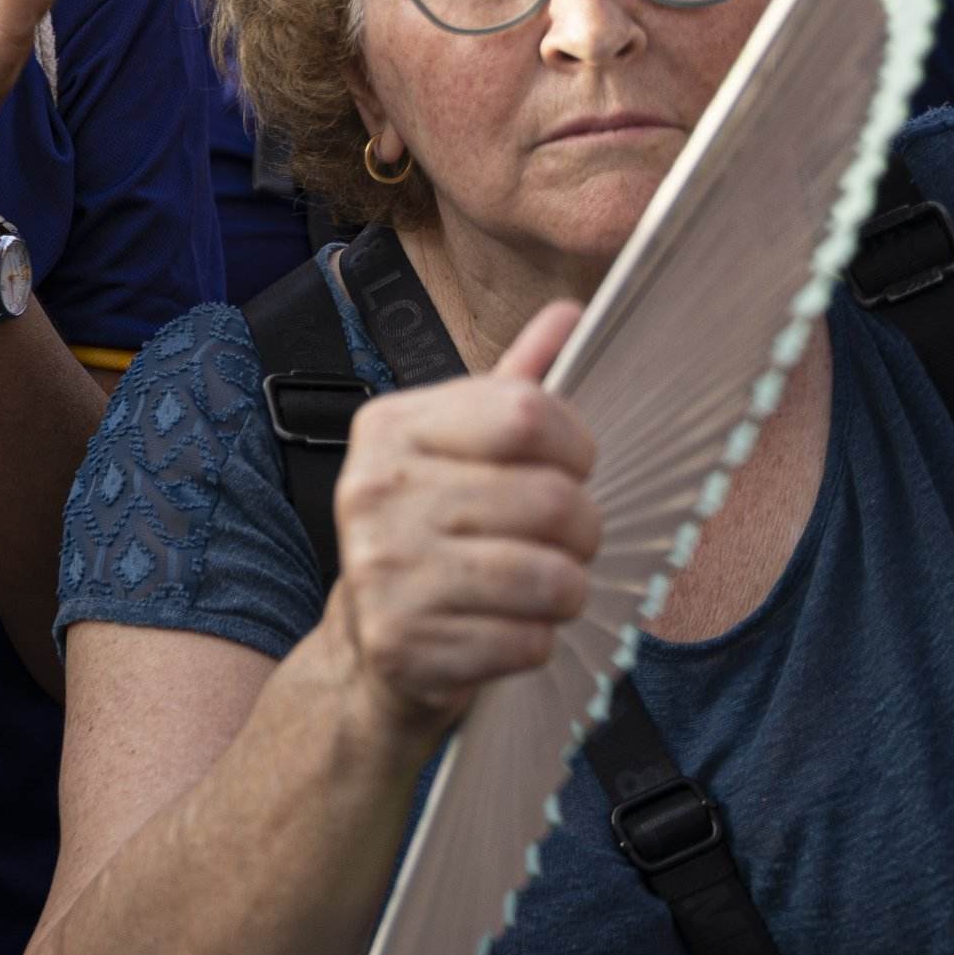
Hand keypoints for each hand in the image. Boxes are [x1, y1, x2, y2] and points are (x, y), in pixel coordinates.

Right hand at [326, 298, 600, 736]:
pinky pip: (528, 642)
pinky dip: (536, 641)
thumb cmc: (434, 530)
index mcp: (389, 426)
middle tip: (565, 540)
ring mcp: (383, 571)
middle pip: (552, 500)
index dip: (576, 444)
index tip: (571, 466)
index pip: (527, 413)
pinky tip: (505, 628)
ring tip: (542, 586)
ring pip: (552, 578)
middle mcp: (373, 490)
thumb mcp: (463, 448)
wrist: (369, 641)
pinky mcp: (403, 644)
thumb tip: (569, 311)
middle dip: (584, 529)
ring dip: (569, 590)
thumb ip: (515, 385)